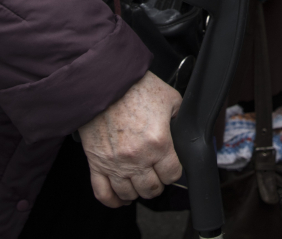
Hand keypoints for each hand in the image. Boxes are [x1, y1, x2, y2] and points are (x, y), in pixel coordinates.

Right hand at [78, 72, 182, 206]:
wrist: (104, 81)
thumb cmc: (136, 87)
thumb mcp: (170, 99)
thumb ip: (179, 119)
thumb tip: (185, 130)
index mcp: (158, 143)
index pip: (173, 175)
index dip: (174, 172)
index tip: (171, 167)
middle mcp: (137, 158)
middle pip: (152, 188)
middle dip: (158, 184)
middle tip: (157, 176)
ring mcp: (115, 163)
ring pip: (130, 194)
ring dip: (138, 192)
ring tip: (140, 185)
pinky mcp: (96, 163)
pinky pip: (103, 193)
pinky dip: (113, 200)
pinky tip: (121, 198)